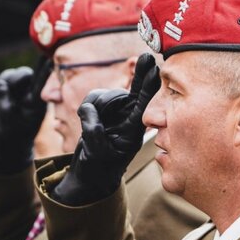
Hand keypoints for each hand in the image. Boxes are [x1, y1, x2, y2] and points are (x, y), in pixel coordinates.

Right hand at [0, 57, 51, 173]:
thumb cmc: (12, 132)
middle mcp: (33, 93)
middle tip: (7, 92)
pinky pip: (7, 78)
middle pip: (28, 75)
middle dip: (17, 78)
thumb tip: (2, 85)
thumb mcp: (6, 117)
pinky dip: (1, 85)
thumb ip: (3, 99)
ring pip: (17, 75)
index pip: (42, 84)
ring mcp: (24, 90)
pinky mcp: (15, 89)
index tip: (50, 60)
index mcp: (37, 103)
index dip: (44, 71)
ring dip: (8, 83)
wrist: (10, 141)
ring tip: (2, 98)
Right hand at [53, 54, 159, 204]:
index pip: (144, 102)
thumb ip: (93, 132)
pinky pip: (93, 99)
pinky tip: (87, 122)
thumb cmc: (99, 168)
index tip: (152, 64)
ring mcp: (116, 113)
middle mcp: (128, 118)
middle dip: (106, 104)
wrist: (90, 174)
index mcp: (134, 130)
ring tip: (91, 129)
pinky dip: (87, 109)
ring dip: (94, 109)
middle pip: (119, 95)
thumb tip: (88, 111)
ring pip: (104, 96)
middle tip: (96, 122)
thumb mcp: (97, 153)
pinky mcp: (102, 111)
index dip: (148, 82)